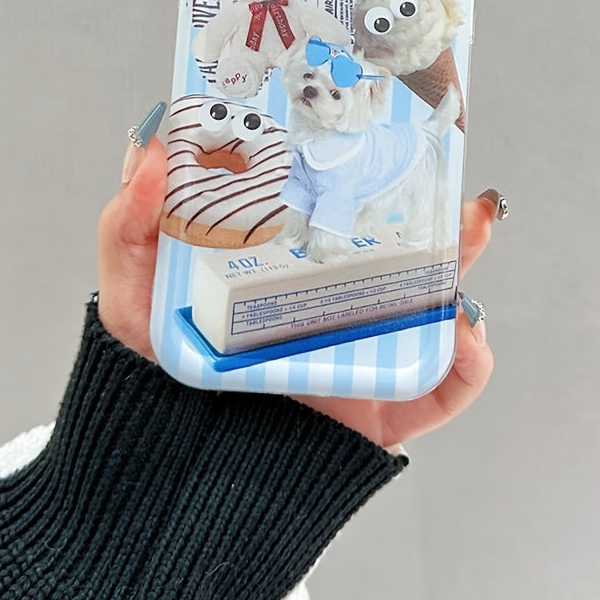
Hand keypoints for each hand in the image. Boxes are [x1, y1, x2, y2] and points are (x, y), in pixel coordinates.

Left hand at [97, 125, 496, 445]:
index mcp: (293, 266)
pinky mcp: (383, 411)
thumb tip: (151, 146)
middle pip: (408, 250)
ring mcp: (367, 355)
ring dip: (466, 265)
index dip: (377, 170)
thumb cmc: (160, 371)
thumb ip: (129, 222)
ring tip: (470, 229)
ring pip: (438, 305)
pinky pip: (445, 387)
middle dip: (442, 210)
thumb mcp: (134, 288)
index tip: (396, 131)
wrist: (175, 468)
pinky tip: (462, 333)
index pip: (346, 210)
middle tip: (452, 175)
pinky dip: (469, 363)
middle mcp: (339, 303)